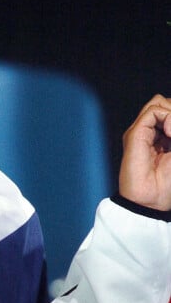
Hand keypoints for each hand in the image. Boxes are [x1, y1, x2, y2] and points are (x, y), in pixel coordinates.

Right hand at [118, 94, 170, 210]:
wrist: (151, 200)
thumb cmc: (167, 184)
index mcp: (164, 137)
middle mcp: (151, 132)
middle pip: (166, 103)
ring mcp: (141, 132)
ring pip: (159, 102)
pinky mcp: (135, 134)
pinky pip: (154, 110)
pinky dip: (168, 117)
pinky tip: (170, 134)